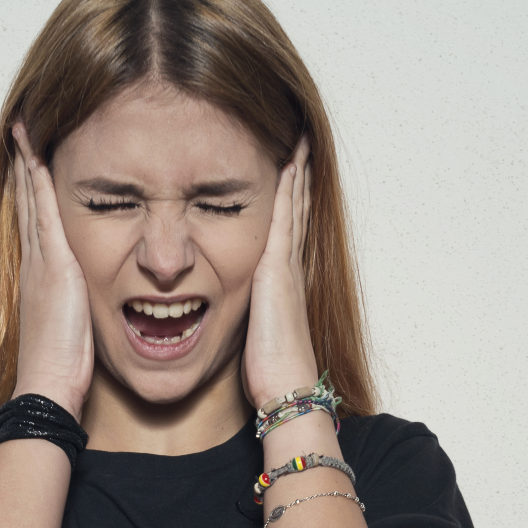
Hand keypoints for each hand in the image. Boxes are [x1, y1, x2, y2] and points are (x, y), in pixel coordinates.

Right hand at [11, 124, 93, 420]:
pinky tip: (37, 155)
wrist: (49, 385)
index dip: (31, 189)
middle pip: (26, 201)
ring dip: (28, 162)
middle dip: (25, 165)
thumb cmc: (63, 365)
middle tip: (22, 130)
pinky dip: (38, 181)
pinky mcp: (54, 264)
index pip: (35, 220)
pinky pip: (43, 211)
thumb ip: (76, 306)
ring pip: (31, 199)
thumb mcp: (72, 326)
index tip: (30, 160)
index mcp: (41, 275)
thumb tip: (84, 301)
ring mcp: (41, 261)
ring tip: (25, 130)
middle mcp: (35, 261)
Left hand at [241, 137, 318, 407]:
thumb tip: (229, 310)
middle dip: (296, 175)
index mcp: (278, 281)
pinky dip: (289, 188)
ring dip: (296, 171)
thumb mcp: (252, 333)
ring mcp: (285, 264)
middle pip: (294, 209)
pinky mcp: (277, 267)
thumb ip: (246, 315)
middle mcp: (286, 266)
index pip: (283, 228)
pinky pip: (284, 216)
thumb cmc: (268, 369)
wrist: (286, 387)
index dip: (288, 199)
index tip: (287, 169)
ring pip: (293, 206)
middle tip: (298, 140)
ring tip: (298, 140)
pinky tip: (288, 162)